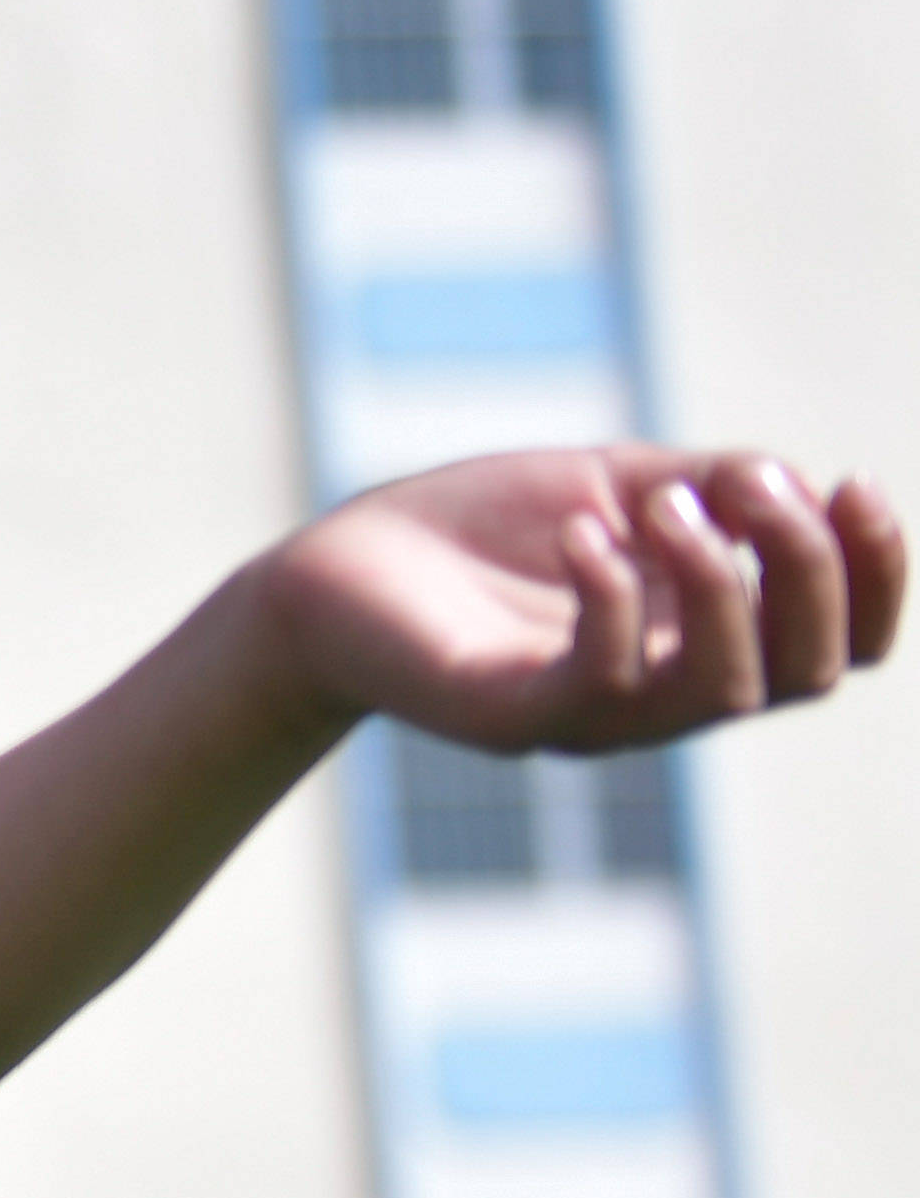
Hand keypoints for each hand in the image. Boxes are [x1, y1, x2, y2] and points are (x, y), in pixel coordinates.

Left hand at [258, 448, 900, 754]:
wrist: (333, 570)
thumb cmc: (472, 531)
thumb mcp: (611, 484)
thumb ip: (709, 484)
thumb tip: (797, 482)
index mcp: (701, 637)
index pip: (841, 642)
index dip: (877, 575)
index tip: (858, 483)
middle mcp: (664, 690)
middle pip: (808, 670)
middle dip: (809, 570)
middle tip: (751, 487)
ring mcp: (593, 713)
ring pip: (722, 690)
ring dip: (716, 585)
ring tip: (659, 506)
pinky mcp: (514, 715)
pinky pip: (602, 684)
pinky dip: (613, 599)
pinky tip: (582, 534)